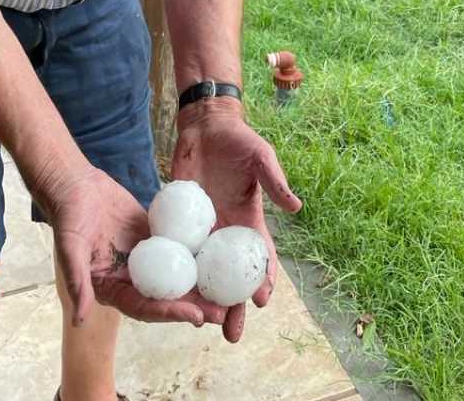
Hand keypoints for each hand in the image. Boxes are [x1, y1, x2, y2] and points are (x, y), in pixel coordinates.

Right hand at [41, 167, 227, 327]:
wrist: (75, 185)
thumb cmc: (68, 217)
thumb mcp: (69, 248)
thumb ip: (77, 282)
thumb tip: (80, 319)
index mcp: (112, 288)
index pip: (144, 308)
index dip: (170, 313)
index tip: (196, 317)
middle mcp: (131, 279)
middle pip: (166, 298)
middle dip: (194, 307)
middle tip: (222, 313)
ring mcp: (146, 260)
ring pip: (177, 277)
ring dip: (201, 287)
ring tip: (228, 294)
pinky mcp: (156, 240)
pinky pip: (180, 251)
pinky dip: (198, 256)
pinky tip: (220, 256)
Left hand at [172, 97, 302, 341]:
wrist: (205, 128)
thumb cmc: (239, 140)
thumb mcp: (261, 157)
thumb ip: (275, 181)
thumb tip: (296, 207)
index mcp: (250, 222)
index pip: (259, 259)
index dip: (262, 281)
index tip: (260, 302)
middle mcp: (226, 233)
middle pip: (230, 278)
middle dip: (233, 308)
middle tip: (231, 335)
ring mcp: (202, 231)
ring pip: (203, 274)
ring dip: (202, 301)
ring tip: (199, 327)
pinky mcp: (178, 223)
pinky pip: (177, 252)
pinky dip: (175, 274)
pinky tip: (168, 297)